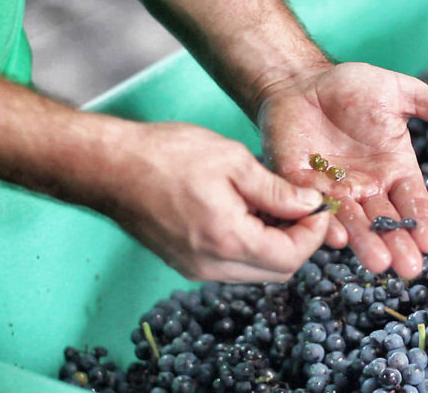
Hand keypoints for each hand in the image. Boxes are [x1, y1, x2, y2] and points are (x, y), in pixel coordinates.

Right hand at [106, 123, 329, 282]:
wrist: (107, 167)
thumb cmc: (165, 156)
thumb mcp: (232, 161)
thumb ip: (276, 189)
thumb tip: (309, 205)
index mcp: (227, 241)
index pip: (290, 258)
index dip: (313, 234)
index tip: (320, 207)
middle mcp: (211, 267)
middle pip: (276, 271)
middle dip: (299, 243)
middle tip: (302, 207)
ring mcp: (195, 269)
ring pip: (255, 270)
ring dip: (275, 245)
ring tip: (275, 205)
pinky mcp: (184, 263)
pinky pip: (232, 265)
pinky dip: (251, 246)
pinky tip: (248, 213)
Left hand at [258, 62, 427, 278]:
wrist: (301, 82)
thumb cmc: (352, 88)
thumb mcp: (401, 93)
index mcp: (393, 170)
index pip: (413, 202)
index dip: (423, 222)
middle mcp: (366, 187)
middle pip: (385, 220)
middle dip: (396, 244)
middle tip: (408, 269)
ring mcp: (334, 190)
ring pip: (352, 220)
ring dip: (365, 242)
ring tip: (378, 264)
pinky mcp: (300, 185)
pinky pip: (314, 206)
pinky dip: (325, 221)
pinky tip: (335, 237)